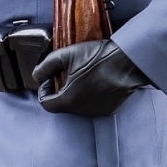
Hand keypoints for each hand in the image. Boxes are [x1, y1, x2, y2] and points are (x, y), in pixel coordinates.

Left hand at [34, 39, 150, 116]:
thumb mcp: (66, 55)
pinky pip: (92, 105)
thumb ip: (46, 65)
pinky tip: (95, 80)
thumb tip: (37, 74)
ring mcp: (97, 111)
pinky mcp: (109, 109)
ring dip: (75, 92)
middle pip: (62, 104)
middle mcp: (82, 110)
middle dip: (59, 89)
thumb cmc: (99, 58)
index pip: (46, 103)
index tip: (49, 77)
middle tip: (65, 73)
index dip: (43, 89)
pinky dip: (90, 95)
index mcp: (69, 100)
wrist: (129, 62)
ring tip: (81, 75)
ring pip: (77, 105)